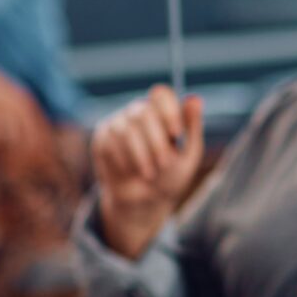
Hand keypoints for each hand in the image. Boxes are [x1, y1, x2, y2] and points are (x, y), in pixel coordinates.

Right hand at [91, 84, 208, 258]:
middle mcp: (138, 112)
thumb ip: (192, 127)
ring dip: (141, 155)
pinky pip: (110, 142)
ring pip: (126, 129)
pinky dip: (124, 161)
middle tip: (164, 164)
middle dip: (156, 141)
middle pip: (143, 111)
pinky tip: (130, 171)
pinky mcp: (102, 137)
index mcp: (161, 112)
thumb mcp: (188, 155)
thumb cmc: (169, 176)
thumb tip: (194, 98)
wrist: (144, 202)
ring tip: (150, 174)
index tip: (176, 134)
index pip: (161, 94)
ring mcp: (118, 123)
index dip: (168, 111)